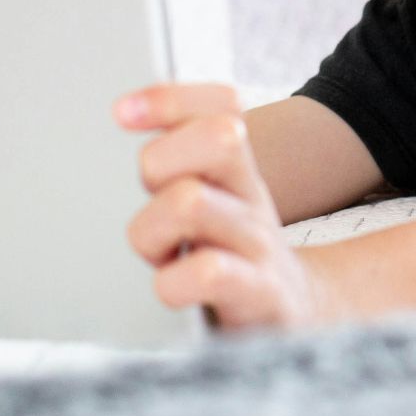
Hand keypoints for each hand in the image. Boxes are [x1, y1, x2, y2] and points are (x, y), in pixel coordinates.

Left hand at [114, 83, 327, 329]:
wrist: (292, 317)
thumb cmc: (230, 258)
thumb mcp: (211, 203)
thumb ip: (177, 164)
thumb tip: (123, 114)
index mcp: (238, 170)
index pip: (223, 106)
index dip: (171, 98)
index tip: (122, 113)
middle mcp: (253, 197)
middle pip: (219, 136)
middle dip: (160, 161)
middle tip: (150, 202)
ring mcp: (259, 245)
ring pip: (191, 201)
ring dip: (153, 230)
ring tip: (160, 255)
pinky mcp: (261, 295)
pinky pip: (208, 272)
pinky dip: (173, 282)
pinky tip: (172, 290)